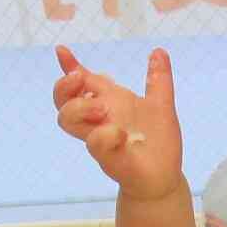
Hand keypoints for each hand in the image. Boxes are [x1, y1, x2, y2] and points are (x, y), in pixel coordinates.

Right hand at [52, 45, 185, 202]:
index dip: (70, 66)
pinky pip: (94, 142)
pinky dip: (104, 134)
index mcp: (109, 102)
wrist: (164, 176)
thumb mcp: (162, 104)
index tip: (61, 50)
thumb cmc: (158, 142)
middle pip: (63, 100)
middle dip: (64, 86)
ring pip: (67, 119)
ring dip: (81, 107)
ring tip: (103, 109)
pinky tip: (121, 134)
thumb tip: (158, 51)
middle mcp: (98, 119)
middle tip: (80, 78)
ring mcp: (99, 138)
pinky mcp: (106, 157)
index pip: (83, 82)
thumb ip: (158, 79)